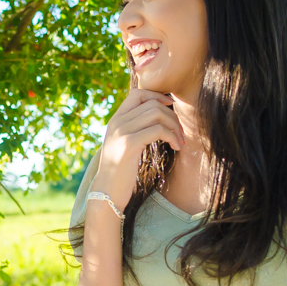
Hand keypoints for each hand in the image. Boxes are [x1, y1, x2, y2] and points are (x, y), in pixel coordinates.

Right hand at [93, 88, 183, 209]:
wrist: (106, 192)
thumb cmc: (120, 171)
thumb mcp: (123, 145)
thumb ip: (133, 129)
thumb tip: (156, 117)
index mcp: (115, 120)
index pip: (138, 94)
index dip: (157, 96)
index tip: (170, 108)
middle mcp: (116, 122)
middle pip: (152, 103)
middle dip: (172, 115)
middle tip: (180, 132)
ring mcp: (121, 132)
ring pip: (156, 113)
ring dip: (174, 126)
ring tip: (179, 140)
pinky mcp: (129, 144)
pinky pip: (158, 130)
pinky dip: (172, 136)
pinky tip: (176, 147)